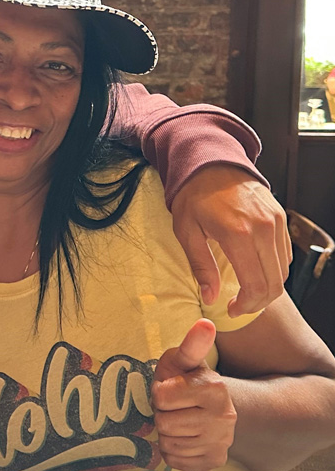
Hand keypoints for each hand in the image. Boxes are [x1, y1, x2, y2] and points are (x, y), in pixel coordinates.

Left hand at [151, 318, 235, 470]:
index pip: (161, 396)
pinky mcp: (214, 462)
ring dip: (166, 433)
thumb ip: (191, 344)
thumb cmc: (185, 378)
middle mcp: (225, 418)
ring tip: (179, 420)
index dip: (159, 392)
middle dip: (162, 413)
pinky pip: (175, 461)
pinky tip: (183, 437)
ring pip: (168, 444)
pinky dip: (172, 451)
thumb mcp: (183, 359)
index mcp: (216, 389)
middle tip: (174, 407)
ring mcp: (222, 442)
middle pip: (163, 423)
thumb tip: (206, 323)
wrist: (207, 406)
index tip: (171, 388)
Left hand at [170, 166, 290, 314]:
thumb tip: (211, 297)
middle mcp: (263, 229)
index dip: (246, 305)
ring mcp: (275, 222)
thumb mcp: (186, 231)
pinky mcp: (280, 217)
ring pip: (283, 270)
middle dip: (258, 302)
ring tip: (246, 290)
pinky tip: (255, 270)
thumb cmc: (192, 196)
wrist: (209, 162)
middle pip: (275, 283)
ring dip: (268, 287)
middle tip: (239, 306)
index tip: (231, 309)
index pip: (256, 286)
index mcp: (238, 235)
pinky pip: (285, 253)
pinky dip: (274, 268)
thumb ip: (201, 266)